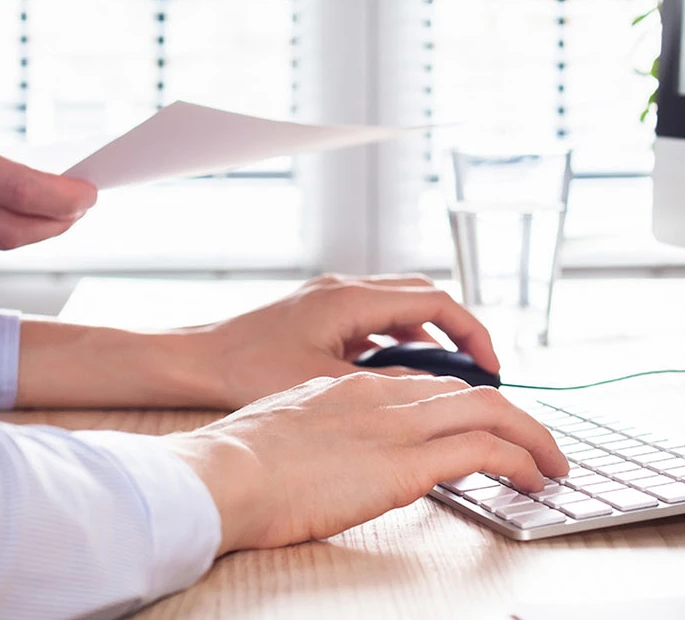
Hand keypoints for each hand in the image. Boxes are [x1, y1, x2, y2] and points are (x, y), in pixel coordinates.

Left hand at [11, 274, 503, 410]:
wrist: (194, 362)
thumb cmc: (245, 371)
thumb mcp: (323, 384)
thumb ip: (381, 386)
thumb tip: (432, 396)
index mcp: (352, 299)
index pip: (435, 300)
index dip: (472, 332)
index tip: (491, 365)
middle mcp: (345, 288)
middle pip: (424, 295)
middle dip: (459, 330)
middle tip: (480, 368)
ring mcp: (331, 298)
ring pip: (400, 304)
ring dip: (429, 334)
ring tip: (447, 374)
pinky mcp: (318, 314)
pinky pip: (375, 317)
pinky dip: (398, 338)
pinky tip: (397, 373)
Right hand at [166, 373, 567, 552]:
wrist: (223, 474)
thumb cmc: (235, 465)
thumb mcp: (284, 432)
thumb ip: (319, 434)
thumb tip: (332, 458)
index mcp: (349, 387)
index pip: (425, 386)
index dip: (463, 406)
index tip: (482, 426)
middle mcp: (381, 395)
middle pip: (468, 393)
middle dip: (512, 417)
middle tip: (537, 444)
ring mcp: (397, 425)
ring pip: (491, 412)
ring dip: (531, 437)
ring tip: (551, 464)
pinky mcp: (407, 462)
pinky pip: (485, 450)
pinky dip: (520, 460)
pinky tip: (534, 478)